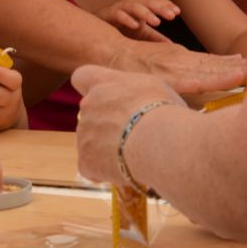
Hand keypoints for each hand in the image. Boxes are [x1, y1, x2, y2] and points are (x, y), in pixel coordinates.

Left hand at [71, 65, 183, 186]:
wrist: (159, 141)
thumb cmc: (163, 111)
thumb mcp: (154, 87)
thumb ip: (136, 93)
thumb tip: (141, 103)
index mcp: (104, 83)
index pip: (82, 76)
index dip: (90, 86)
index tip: (105, 96)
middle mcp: (88, 105)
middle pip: (91, 114)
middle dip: (106, 124)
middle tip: (133, 134)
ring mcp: (84, 134)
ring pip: (92, 142)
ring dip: (107, 148)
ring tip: (135, 154)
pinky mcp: (86, 160)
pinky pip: (91, 167)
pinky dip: (104, 171)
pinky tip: (125, 171)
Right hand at [95, 0, 179, 40]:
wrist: (97, 29)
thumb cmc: (122, 29)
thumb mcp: (141, 33)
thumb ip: (155, 38)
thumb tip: (172, 46)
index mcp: (141, 6)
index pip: (155, 2)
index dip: (166, 5)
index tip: (177, 12)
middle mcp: (131, 4)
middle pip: (147, 2)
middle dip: (159, 7)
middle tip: (171, 16)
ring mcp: (119, 8)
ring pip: (134, 6)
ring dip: (146, 13)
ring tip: (157, 22)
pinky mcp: (108, 15)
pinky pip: (118, 15)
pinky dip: (127, 19)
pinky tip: (135, 25)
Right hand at [108, 42, 246, 94]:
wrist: (111, 54)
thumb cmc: (138, 64)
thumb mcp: (169, 65)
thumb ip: (190, 72)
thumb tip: (213, 80)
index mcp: (188, 62)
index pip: (221, 65)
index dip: (245, 68)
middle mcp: (186, 62)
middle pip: (223, 67)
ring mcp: (178, 68)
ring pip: (214, 72)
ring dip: (238, 72)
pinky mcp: (169, 76)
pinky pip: (195, 80)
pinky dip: (213, 78)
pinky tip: (229, 78)